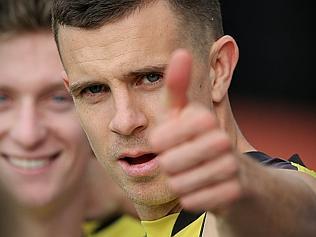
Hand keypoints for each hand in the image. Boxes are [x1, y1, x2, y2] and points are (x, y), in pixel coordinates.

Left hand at [150, 49, 248, 211]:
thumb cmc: (199, 140)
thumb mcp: (185, 114)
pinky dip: (192, 198)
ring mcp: (230, 166)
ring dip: (180, 183)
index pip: (159, 139)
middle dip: (170, 166)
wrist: (237, 176)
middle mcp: (219, 139)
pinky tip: (202, 188)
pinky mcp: (234, 191)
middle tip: (182, 161)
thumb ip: (178, 87)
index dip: (159, 144)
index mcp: (202, 119)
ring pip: (179, 185)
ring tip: (192, 174)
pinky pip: (192, 201)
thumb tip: (180, 51)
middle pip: (168, 164)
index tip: (168, 142)